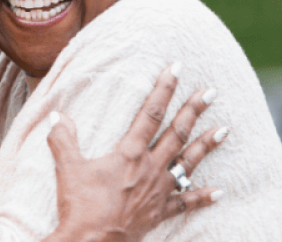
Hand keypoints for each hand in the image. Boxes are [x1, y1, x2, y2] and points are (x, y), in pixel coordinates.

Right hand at [45, 63, 226, 241]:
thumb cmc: (80, 205)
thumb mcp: (67, 167)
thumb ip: (63, 138)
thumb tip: (57, 115)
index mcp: (129, 154)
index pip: (150, 114)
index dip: (164, 89)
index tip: (177, 69)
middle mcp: (150, 169)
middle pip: (177, 133)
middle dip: (194, 111)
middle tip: (211, 92)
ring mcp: (158, 191)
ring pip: (188, 163)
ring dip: (206, 145)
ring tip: (224, 130)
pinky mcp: (159, 212)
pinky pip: (185, 202)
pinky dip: (202, 197)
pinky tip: (219, 191)